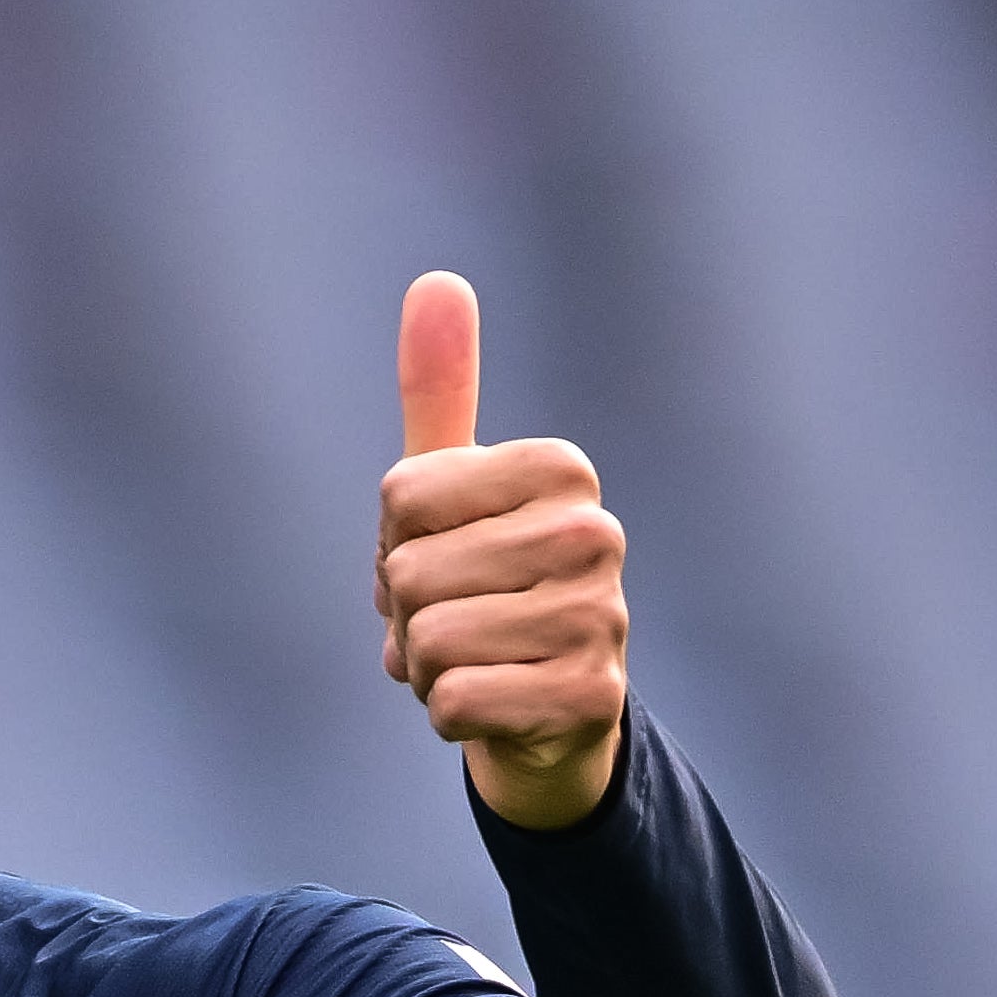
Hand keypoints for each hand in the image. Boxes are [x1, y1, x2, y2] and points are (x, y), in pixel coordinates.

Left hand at [377, 271, 629, 830]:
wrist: (545, 706)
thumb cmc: (485, 583)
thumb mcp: (452, 488)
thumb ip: (440, 392)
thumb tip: (436, 281)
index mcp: (561, 468)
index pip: (400, 497)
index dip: (393, 541)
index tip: (442, 554)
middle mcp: (595, 533)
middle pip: (409, 572)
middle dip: (407, 614)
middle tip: (458, 619)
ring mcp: (602, 617)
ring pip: (430, 641)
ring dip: (427, 668)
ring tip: (475, 661)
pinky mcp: (592, 697)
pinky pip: (457, 701)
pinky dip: (449, 714)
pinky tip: (492, 705)